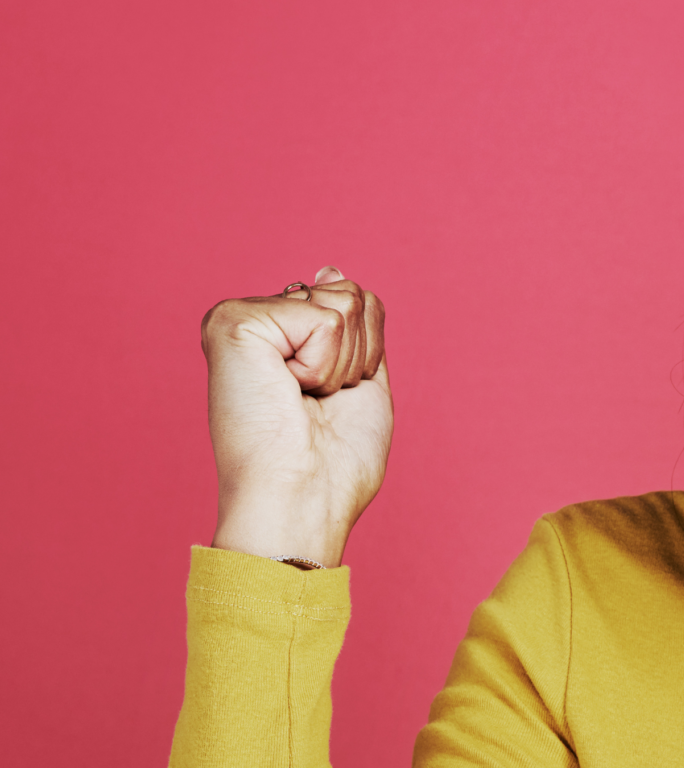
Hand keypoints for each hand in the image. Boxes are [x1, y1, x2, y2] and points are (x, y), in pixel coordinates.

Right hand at [201, 267, 392, 567]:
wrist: (304, 498)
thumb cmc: (333, 462)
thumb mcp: (361, 382)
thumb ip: (353, 328)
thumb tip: (330, 270)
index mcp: (283, 337)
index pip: (357, 302)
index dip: (366, 354)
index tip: (327, 399)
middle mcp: (257, 321)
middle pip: (354, 294)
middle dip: (357, 355)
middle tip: (317, 401)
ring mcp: (241, 318)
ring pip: (344, 301)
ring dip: (342, 364)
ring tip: (303, 399)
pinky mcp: (233, 322)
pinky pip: (325, 318)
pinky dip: (324, 364)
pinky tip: (290, 391)